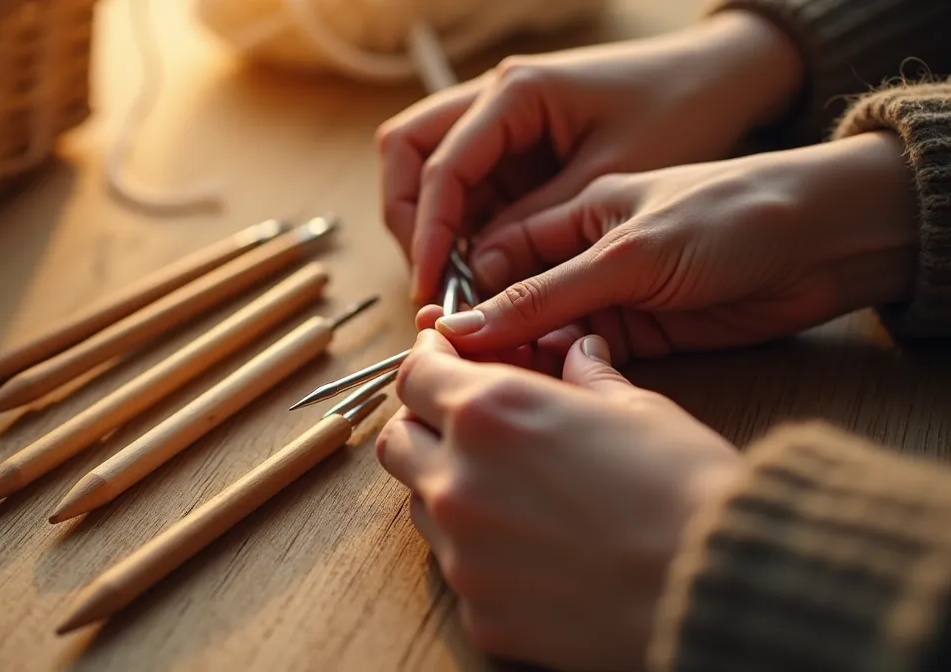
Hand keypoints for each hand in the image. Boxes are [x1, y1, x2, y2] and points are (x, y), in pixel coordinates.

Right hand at [376, 10, 803, 302]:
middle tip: (431, 278)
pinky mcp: (519, 148)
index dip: (425, 232)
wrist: (727, 83)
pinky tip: (486, 269)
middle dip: (410, 219)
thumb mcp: (608, 180)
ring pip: (429, 170)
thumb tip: (475, 276)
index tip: (429, 286)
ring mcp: (502, 122)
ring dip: (433, 225)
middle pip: (408, 154)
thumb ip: (536, 228)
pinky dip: (466, 228)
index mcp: (514, 92)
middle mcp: (494, 99)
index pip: (438, 165)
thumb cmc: (681, 113)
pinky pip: (471, 188)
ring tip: (456, 282)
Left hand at [376, 329, 741, 669]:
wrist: (719, 592)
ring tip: (511, 489)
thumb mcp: (640, 411)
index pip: (415, 376)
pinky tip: (535, 551)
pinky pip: (460, 570)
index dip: (427, 363)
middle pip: (398, 442)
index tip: (444, 362)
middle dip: (421, 425)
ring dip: (448, 488)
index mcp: (490, 414)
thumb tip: (579, 353)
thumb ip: (588, 380)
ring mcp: (462, 554)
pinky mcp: (479, 612)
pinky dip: (483, 553)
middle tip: (463, 424)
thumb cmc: (689, 492)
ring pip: (422, 507)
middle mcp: (458, 481)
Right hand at [432, 132, 918, 361]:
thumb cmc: (731, 216)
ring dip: (528, 365)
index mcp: (572, 215)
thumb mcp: (627, 254)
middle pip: (516, 304)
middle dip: (490, 339)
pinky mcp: (644, 337)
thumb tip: (467, 328)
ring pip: (548, 338)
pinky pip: (587, 363)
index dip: (466, 297)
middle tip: (461, 382)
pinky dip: (569, 381)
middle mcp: (585, 258)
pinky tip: (551, 401)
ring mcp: (614, 299)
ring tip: (500, 399)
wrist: (827, 242)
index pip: (496, 257)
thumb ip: (546, 295)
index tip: (436, 340)